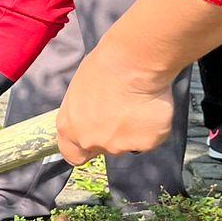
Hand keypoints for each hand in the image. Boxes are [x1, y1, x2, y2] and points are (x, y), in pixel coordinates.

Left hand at [57, 43, 176, 165]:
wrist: (132, 65)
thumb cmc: (103, 69)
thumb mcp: (79, 92)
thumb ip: (83, 113)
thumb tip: (92, 116)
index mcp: (69, 128)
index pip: (72, 155)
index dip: (83, 149)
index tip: (93, 140)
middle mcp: (91, 141)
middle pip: (104, 147)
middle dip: (112, 134)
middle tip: (121, 110)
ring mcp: (119, 146)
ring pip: (128, 143)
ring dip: (133, 129)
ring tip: (136, 104)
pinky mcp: (145, 143)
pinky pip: (151, 138)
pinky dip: (152, 126)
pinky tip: (150, 107)